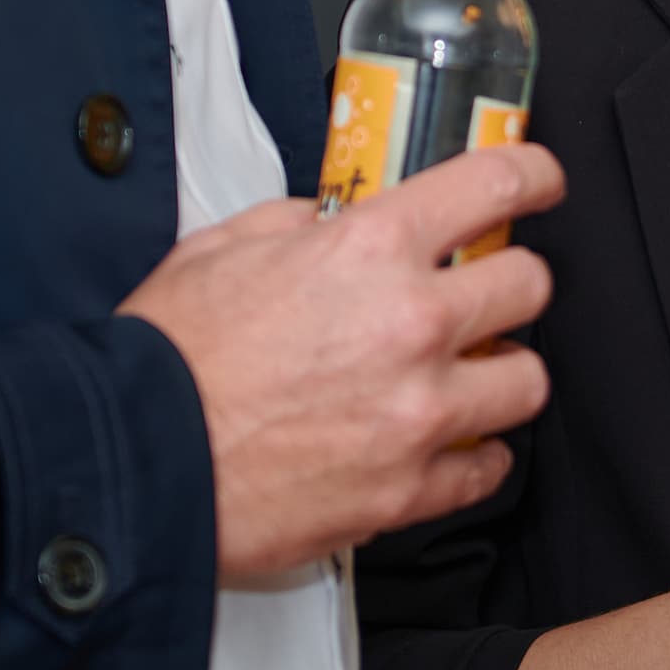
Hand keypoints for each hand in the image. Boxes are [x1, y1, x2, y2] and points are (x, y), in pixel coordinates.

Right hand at [119, 142, 564, 581]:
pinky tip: (441, 446)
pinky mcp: (407, 492)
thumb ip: (295, 223)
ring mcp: (418, 414)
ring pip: (527, 381)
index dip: (533, 176)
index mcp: (370, 248)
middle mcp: (411, 324)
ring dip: (500, 373)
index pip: (495, 185)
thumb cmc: (163, 360)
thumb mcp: (221, 247)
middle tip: (481, 294)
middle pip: (530, 285)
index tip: (539, 183)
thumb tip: (328, 221)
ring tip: (463, 376)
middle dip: (510, 282)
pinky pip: (486, 470)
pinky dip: (472, 458)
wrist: (130, 466)